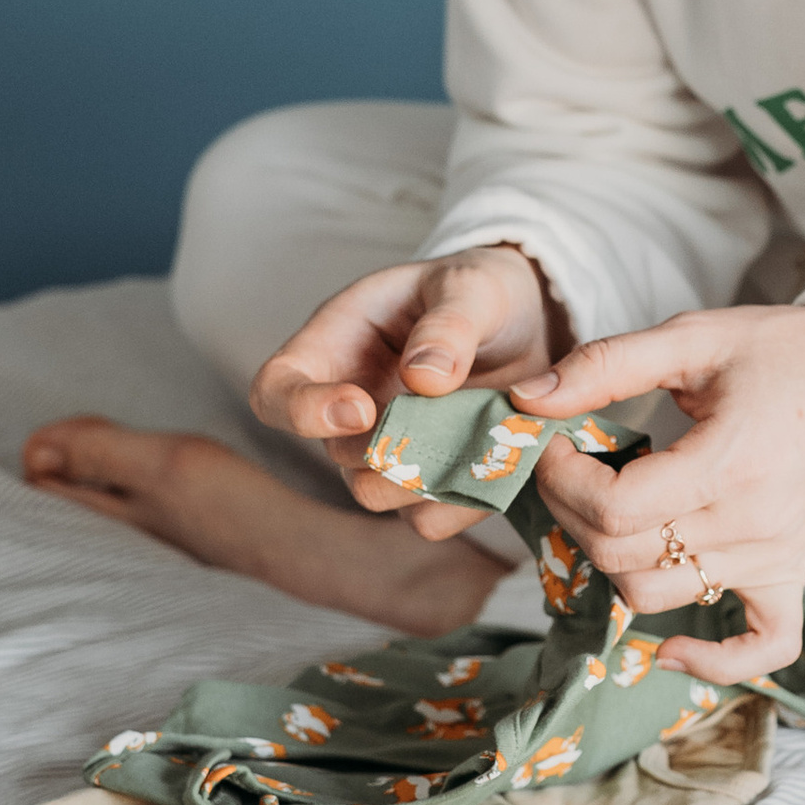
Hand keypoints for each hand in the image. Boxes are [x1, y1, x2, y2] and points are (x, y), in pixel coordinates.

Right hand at [252, 246, 562, 538]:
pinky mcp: (427, 482)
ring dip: (427, 478)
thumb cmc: (480, 292)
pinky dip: (465, 500)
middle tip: (453, 420)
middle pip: (335, 454)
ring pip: (377, 495)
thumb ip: (450, 324)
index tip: (362, 410)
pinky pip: (429, 518)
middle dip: (387, 447)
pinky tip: (503, 466)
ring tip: (486, 438)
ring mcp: (386, 449)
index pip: (275, 390)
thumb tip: (422, 378)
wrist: (528, 323)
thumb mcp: (473, 286)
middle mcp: (351, 404)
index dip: (302, 411)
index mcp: (336, 343)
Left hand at [516, 305, 804, 681]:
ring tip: (608, 511)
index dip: (564, 481)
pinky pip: (758, 649)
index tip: (555, 446)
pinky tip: (667, 646)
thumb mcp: (694, 337)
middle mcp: (752, 524)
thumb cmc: (785, 356)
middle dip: (572, 511)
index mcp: (730, 461)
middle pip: (624, 554)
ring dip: (611, 561)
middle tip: (570, 469)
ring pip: (657, 596)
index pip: (617, 507)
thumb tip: (530, 396)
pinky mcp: (789, 580)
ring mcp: (772, 560)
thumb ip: (608, 364)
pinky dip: (708, 660)